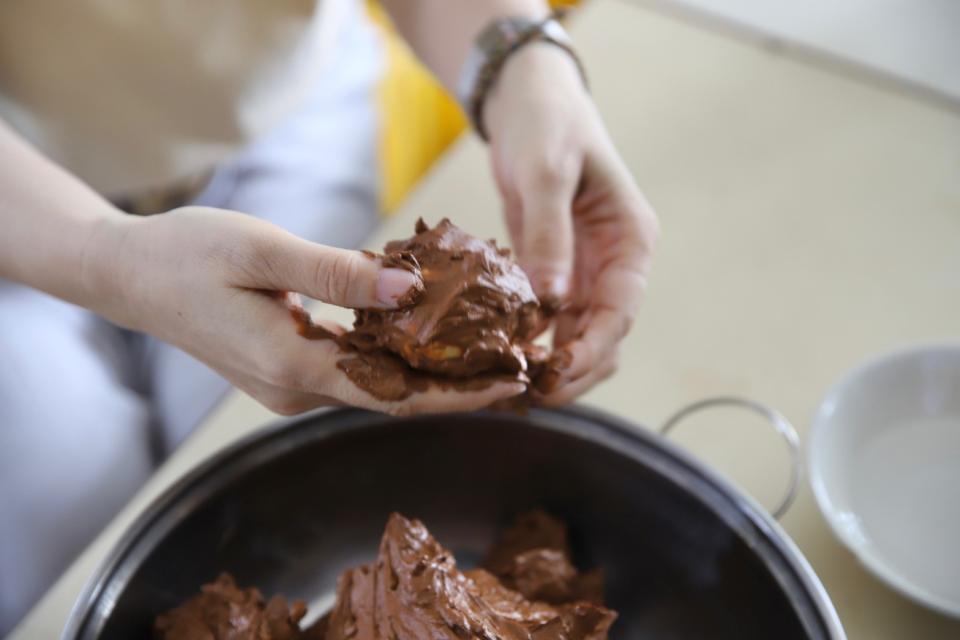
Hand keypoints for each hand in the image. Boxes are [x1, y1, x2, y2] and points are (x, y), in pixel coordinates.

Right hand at [85, 207, 525, 415]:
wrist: (129, 276)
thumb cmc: (188, 254)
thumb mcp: (263, 249)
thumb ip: (338, 275)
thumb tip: (410, 290)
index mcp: (293, 366)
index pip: (397, 395)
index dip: (460, 394)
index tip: (513, 381)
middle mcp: (294, 389)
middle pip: (394, 397)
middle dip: (457, 384)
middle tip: (516, 360)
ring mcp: (287, 386)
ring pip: (374, 385)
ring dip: (427, 370)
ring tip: (485, 344)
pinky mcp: (284, 371)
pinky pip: (352, 370)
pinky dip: (391, 356)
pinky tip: (421, 330)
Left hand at [485, 44, 659, 405]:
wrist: (528, 104)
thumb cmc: (547, 126)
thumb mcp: (546, 173)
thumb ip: (549, 236)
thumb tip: (552, 303)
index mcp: (631, 240)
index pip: (621, 311)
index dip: (593, 350)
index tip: (557, 375)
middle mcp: (615, 264)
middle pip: (604, 336)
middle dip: (572, 371)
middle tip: (528, 396)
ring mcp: (585, 271)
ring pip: (578, 337)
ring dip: (550, 364)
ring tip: (511, 389)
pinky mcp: (554, 272)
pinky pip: (549, 320)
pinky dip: (530, 342)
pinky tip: (501, 358)